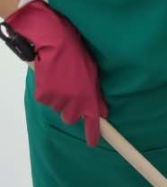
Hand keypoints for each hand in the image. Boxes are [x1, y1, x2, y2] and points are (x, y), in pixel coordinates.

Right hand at [5, 0, 106, 145]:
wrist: (57, 43)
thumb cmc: (77, 56)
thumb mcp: (92, 76)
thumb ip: (96, 96)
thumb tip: (102, 112)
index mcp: (89, 99)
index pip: (93, 123)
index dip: (92, 135)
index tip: (92, 143)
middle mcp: (75, 104)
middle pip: (70, 118)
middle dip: (70, 110)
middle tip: (69, 94)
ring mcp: (59, 101)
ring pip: (57, 108)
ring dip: (58, 98)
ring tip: (59, 79)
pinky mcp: (44, 95)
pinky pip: (45, 99)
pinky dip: (45, 91)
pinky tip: (49, 78)